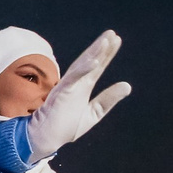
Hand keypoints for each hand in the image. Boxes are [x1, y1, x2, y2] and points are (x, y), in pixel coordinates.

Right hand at [26, 31, 132, 158]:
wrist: (45, 138)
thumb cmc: (65, 128)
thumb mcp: (94, 113)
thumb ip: (108, 99)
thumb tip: (127, 85)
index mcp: (83, 87)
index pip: (97, 67)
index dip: (107, 54)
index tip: (116, 40)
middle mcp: (76, 83)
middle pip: (90, 61)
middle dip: (101, 47)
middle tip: (112, 33)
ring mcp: (68, 86)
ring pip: (82, 65)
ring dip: (94, 52)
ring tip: (106, 40)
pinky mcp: (61, 92)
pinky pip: (73, 78)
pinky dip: (83, 69)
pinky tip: (95, 60)